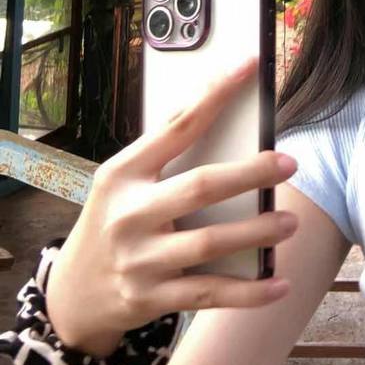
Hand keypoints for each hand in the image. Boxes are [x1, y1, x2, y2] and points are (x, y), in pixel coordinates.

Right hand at [46, 57, 298, 357]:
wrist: (73, 294)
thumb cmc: (114, 221)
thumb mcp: (123, 182)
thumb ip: (166, 157)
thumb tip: (234, 122)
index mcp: (123, 174)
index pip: (178, 125)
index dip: (217, 94)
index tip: (249, 66)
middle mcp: (129, 215)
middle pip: (200, 187)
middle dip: (250, 173)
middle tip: (289, 164)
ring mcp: (139, 260)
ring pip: (209, 244)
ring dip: (256, 232)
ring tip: (290, 221)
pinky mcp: (151, 298)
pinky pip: (209, 293)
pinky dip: (248, 292)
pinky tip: (279, 283)